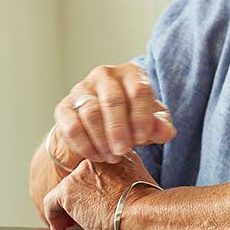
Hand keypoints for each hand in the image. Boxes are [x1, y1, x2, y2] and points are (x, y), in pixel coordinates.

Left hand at [43, 151, 157, 229]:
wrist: (143, 212)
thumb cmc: (148, 205)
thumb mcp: (141, 181)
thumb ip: (127, 179)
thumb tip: (123, 192)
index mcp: (115, 152)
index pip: (96, 167)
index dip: (92, 185)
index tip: (93, 197)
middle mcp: (96, 157)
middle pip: (80, 177)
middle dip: (80, 196)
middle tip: (82, 211)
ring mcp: (80, 172)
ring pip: (66, 190)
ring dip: (67, 207)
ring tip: (69, 222)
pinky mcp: (68, 190)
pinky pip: (52, 202)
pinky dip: (53, 215)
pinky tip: (59, 225)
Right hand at [53, 63, 175, 163]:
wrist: (98, 129)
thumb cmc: (130, 121)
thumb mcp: (150, 123)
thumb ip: (160, 126)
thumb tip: (165, 132)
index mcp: (131, 73)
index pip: (138, 90)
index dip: (141, 116)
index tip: (143, 138)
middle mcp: (105, 75)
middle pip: (113, 100)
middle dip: (119, 130)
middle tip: (122, 151)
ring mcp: (82, 88)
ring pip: (91, 113)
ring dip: (101, 140)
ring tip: (111, 157)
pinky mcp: (64, 107)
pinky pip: (71, 125)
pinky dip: (84, 144)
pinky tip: (95, 155)